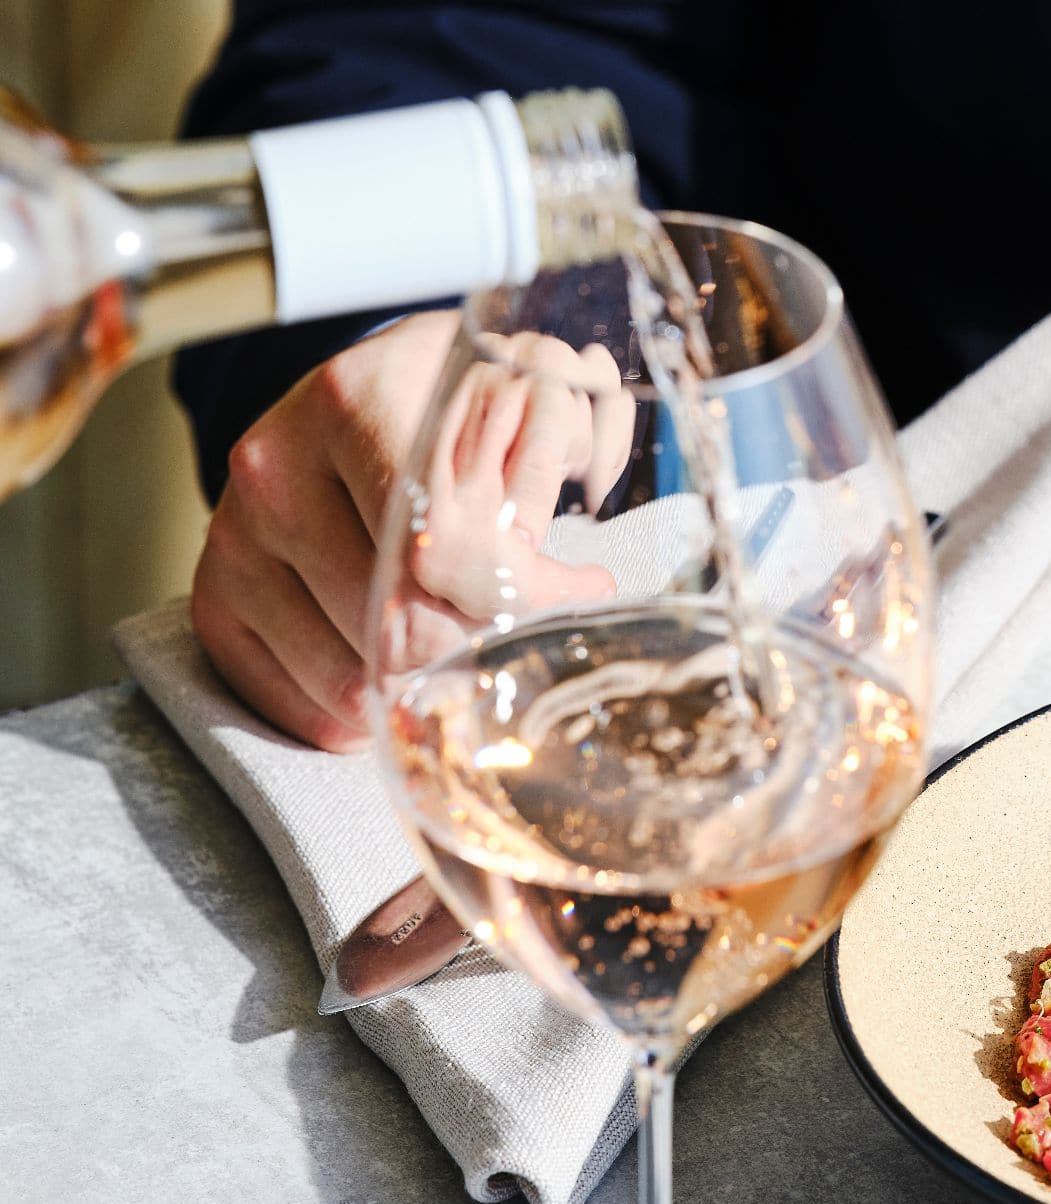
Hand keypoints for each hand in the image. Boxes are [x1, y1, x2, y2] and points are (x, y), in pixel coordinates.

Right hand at [192, 313, 629, 749]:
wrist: (380, 396)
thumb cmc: (473, 401)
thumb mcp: (541, 386)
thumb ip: (560, 454)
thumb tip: (559, 567)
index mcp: (357, 401)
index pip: (442, 544)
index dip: (521, 593)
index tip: (581, 591)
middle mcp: (277, 466)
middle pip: (396, 620)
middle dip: (481, 645)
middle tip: (533, 633)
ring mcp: (235, 534)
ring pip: (348, 674)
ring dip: (425, 688)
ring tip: (470, 649)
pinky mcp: (215, 595)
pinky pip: (289, 700)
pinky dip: (359, 716)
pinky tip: (407, 680)